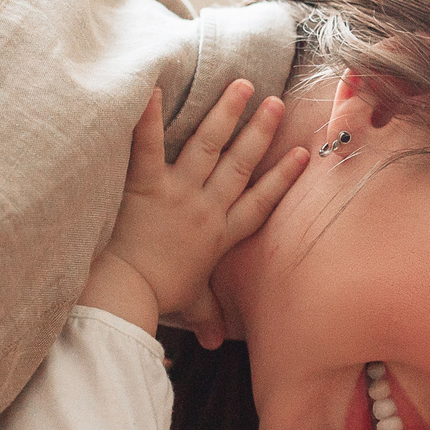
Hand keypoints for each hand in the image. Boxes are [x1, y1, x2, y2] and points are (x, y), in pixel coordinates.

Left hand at [92, 81, 303, 342]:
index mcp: (219, 234)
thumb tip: (216, 344)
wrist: (128, 296)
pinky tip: (154, 89)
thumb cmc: (157, 299)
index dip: (281, 178)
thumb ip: (206, 316)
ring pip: (208, 147)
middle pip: (239, 165)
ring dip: (227, 115)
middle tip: (276, 102)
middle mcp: (205, 208)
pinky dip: (150, 117)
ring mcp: (178, 194)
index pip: (258, 202)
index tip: (300, 154)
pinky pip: (149, 146)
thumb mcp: (190, 305)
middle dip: (260, 132)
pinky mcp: (146, 186)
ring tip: (243, 86)